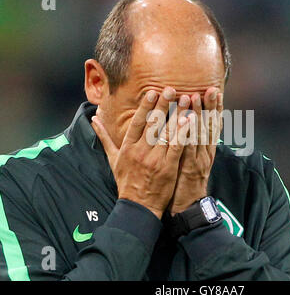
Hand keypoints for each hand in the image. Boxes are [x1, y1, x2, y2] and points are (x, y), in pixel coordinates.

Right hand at [91, 87, 190, 218]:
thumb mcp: (113, 159)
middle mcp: (140, 151)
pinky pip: (177, 147)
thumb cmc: (126, 181)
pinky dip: (184, 133)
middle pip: (153, 124)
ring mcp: (155, 159)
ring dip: (177, 115)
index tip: (153, 92)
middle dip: (163, 105)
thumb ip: (105, 138)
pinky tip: (191, 121)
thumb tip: (93, 119)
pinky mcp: (168, 168)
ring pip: (167, 133)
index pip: (137, 122)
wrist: (138, 206)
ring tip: (185, 100)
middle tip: (172, 89)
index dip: (146, 106)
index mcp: (127, 147)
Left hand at [169, 87, 222, 214]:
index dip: (214, 108)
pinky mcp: (191, 168)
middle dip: (210, 106)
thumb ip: (193, 143)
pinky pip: (191, 148)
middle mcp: (206, 152)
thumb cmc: (186, 181)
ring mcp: (200, 160)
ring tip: (196, 97)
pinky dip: (190, 134)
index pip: (212, 124)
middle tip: (210, 88)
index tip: (214, 90)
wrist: (188, 205)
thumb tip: (190, 126)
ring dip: (199, 115)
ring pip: (201, 134)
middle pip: (210, 126)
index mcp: (207, 149)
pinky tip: (189, 122)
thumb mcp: (193, 160)